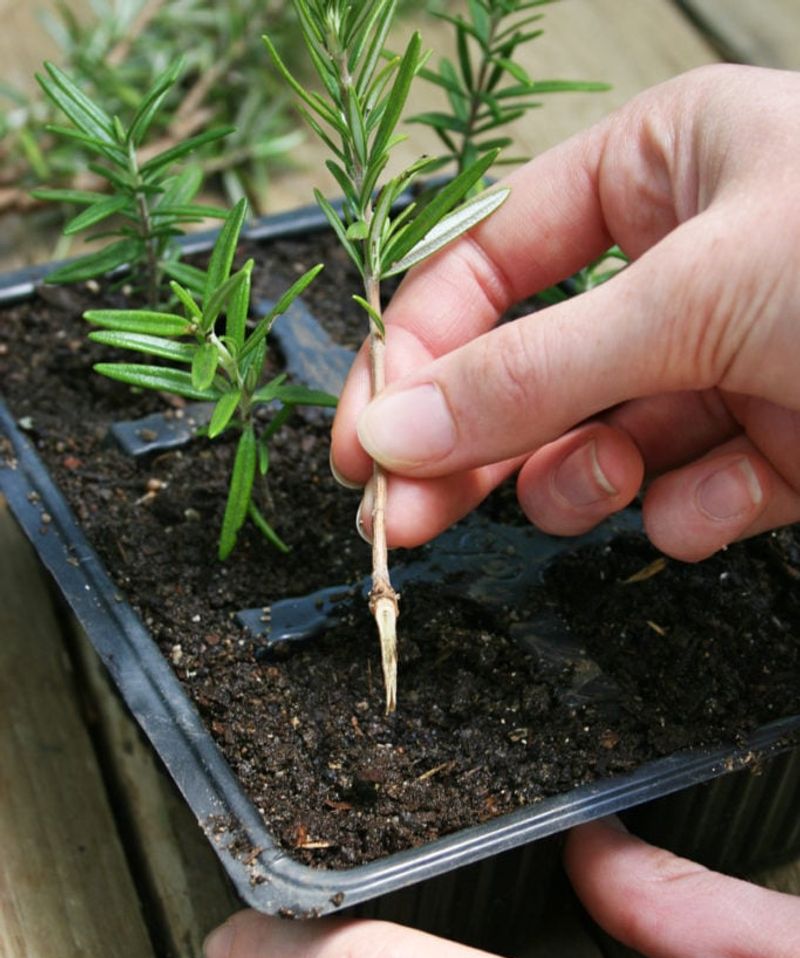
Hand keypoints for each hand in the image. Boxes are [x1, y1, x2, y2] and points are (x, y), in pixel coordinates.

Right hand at [331, 64, 799, 561]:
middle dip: (470, 450)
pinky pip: (685, 501)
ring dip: (587, 481)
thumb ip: (537, 369)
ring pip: (595, 449)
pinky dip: (697, 511)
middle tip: (401, 520)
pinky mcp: (770, 452)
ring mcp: (726, 366)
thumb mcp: (697, 293)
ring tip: (612, 481)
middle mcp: (681, 269)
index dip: (412, 355)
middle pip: (524, 371)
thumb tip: (396, 429)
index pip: (484, 263)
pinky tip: (743, 489)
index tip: (364, 447)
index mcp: (655, 171)